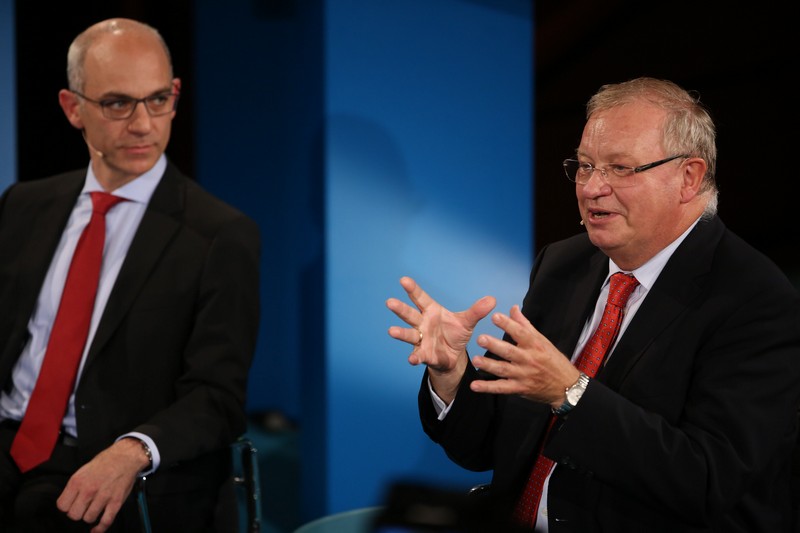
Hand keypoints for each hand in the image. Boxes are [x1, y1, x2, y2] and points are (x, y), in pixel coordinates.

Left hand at [56, 438, 149, 532]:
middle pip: (74, 515)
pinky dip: (100, 528)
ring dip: (90, 516)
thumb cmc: (105, 462)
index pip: (62, 506)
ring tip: (94, 509)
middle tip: (83, 507)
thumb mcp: (83, 470)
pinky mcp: (116, 502)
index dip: (67, 507)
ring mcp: (103, 497)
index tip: (72, 504)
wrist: (126, 457)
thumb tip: (69, 500)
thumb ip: (75, 486)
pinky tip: (97, 528)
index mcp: (78, 481)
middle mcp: (89, 490)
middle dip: (78, 512)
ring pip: (88, 519)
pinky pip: (106, 521)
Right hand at [386, 276, 495, 401]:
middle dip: (400, 309)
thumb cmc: (455, 334)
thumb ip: (477, 311)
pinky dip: (415, 357)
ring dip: (400, 333)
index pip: (420, 298)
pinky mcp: (425, 354)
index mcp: (431, 311)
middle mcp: (422, 324)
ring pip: (409, 335)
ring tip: (392, 331)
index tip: (403, 280)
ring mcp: (421, 339)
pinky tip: (412, 359)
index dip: (412, 289)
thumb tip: (492, 299)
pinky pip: (418, 355)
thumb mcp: (467, 322)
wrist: (454, 356)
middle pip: (410, 314)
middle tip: (390, 302)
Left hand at [471, 304, 578, 406]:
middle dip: (494, 345)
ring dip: (489, 365)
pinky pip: (501, 388)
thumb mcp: (543, 341)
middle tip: (480, 338)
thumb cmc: (553, 360)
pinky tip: (475, 385)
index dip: (508, 325)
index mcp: (535, 345)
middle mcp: (529, 359)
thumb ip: (524, 324)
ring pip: (503, 369)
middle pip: (510, 352)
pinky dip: (488, 388)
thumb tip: (513, 308)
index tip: (495, 316)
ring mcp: (523, 375)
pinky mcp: (519, 388)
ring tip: (475, 359)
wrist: (566, 387)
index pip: (521, 333)